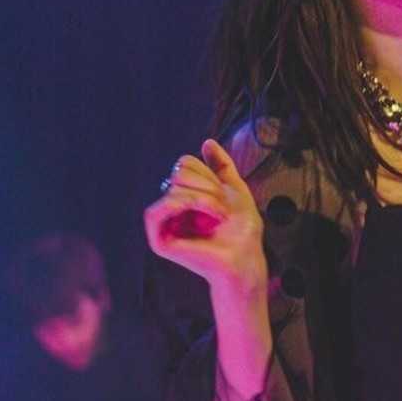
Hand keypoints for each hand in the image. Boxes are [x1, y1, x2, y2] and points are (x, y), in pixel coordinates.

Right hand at [143, 139, 266, 294]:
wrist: (245, 259)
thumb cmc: (243, 231)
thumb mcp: (236, 190)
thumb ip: (222, 165)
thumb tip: (207, 141)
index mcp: (187, 194)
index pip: (185, 163)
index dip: (209, 175)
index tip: (226, 198)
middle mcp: (173, 206)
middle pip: (179, 172)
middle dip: (207, 187)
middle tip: (223, 211)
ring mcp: (165, 222)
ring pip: (174, 185)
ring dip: (204, 199)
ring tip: (217, 218)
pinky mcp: (159, 239)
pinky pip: (156, 209)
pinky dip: (181, 206)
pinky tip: (199, 216)